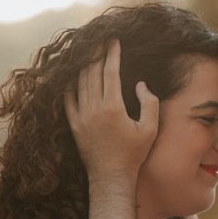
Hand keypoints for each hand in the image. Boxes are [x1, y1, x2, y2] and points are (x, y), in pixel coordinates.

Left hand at [64, 40, 158, 181]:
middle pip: (92, 73)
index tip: (114, 41)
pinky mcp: (74, 126)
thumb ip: (150, 103)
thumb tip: (140, 84)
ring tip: (88, 54)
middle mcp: (94, 109)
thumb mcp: (150, 130)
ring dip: (84, 66)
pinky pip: (67, 99)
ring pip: (79, 83)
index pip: (110, 72)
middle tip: (100, 41)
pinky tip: (72, 76)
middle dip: (96, 54)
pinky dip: (69, 85)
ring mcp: (81, 117)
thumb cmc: (133, 155)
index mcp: (113, 107)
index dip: (112, 54)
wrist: (111, 177)